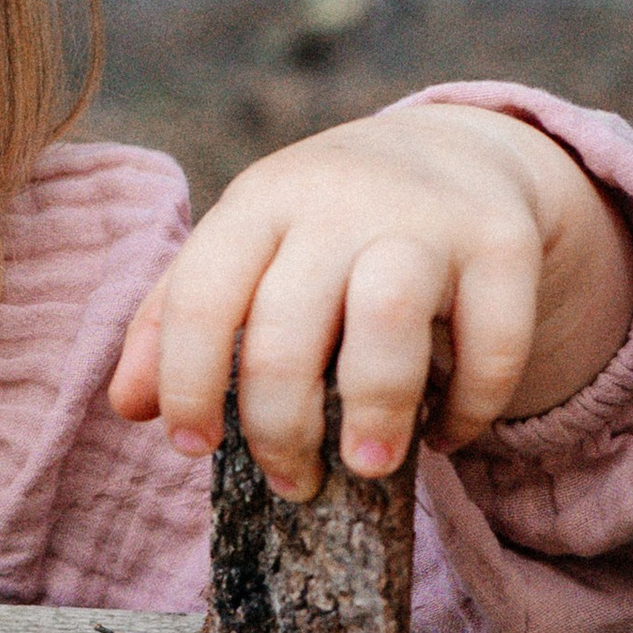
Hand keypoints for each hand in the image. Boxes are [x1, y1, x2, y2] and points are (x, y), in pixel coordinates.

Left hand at [106, 105, 632, 501]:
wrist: (456, 149)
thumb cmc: (323, 227)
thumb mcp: (243, 249)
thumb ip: (177, 320)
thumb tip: (130, 408)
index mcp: (260, 202)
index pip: (200, 296)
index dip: (184, 383)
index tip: (191, 447)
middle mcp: (338, 200)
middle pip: (288, 327)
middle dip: (280, 426)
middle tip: (294, 483)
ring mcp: (426, 217)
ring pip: (388, 319)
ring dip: (374, 413)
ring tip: (367, 468)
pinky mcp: (503, 242)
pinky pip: (492, 341)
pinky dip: (470, 407)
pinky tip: (444, 437)